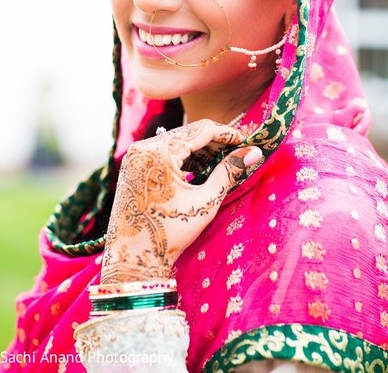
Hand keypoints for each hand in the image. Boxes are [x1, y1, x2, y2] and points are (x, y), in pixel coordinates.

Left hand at [101, 119, 262, 282]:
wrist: (134, 257)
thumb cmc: (171, 232)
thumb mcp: (205, 201)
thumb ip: (229, 171)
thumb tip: (254, 152)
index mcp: (160, 152)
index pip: (202, 129)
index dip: (227, 133)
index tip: (247, 139)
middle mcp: (143, 147)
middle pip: (188, 132)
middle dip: (215, 141)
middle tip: (238, 151)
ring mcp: (136, 155)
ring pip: (176, 140)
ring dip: (200, 148)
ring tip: (222, 161)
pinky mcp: (134, 164)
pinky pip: (164, 150)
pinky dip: (184, 156)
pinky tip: (200, 168)